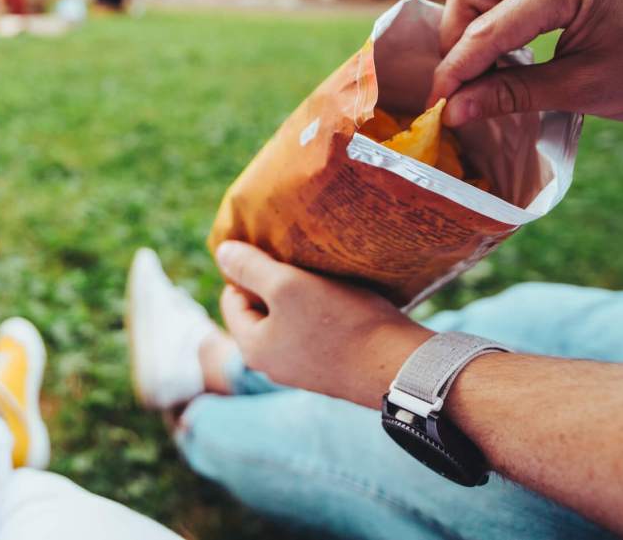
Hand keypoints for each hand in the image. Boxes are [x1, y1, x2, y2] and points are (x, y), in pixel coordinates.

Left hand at [215, 241, 431, 408]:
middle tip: (301, 263)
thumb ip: (249, 267)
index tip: (279, 254)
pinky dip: (324, 312)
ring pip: (290, 318)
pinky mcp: (331, 367)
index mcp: (252, 347)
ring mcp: (303, 369)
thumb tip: (222, 252)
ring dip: (302, 296)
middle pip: (261, 308)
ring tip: (323, 276)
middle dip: (276, 283)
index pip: (232, 296)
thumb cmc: (340, 322)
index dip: (251, 270)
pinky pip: (315, 330)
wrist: (399, 365)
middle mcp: (272, 364)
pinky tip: (344, 297)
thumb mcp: (286, 285)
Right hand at [429, 0, 622, 126]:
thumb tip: (454, 111)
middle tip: (462, 88)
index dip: (454, 71)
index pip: (486, 28)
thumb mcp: (586, 90)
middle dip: (456, 40)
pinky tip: (509, 57)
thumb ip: (513, 95)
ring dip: (473, 29)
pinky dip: (498, 22)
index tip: (436, 108)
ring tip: (483, 75)